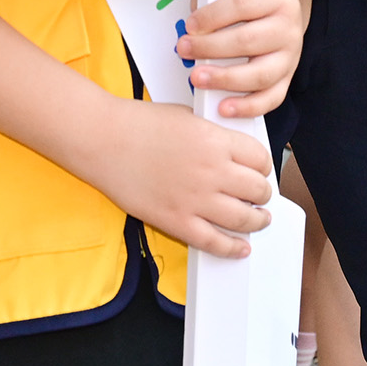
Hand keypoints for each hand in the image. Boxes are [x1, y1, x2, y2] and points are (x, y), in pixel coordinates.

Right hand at [80, 97, 276, 257]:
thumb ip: (212, 135)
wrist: (103, 140)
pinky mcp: (176, 221)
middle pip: (258, 190)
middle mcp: (212, 171)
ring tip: (259, 220)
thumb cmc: (138, 124)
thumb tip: (230, 150)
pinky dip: (233, 248)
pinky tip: (241, 247)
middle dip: (262, 193)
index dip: (263, 165)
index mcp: (215, 140)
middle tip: (260, 195)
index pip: (259, 158)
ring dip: (257, 221)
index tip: (261, 170)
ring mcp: (195, 199)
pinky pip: (214, 242)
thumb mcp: (186, 117)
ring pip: (244, 219)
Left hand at [177, 0, 304, 118]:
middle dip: (210, 47)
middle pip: (249, 40)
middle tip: (184, 49)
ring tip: (197, 78)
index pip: (244, 3)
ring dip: (224, 79)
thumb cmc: (252, 3)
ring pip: (260, 74)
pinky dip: (246, 107)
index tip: (190, 25)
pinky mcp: (286, 80)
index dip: (214, 15)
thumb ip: (213, 0)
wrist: (281, 15)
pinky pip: (269, 99)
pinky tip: (223, 107)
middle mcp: (287, 27)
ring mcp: (290, 57)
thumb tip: (192, 28)